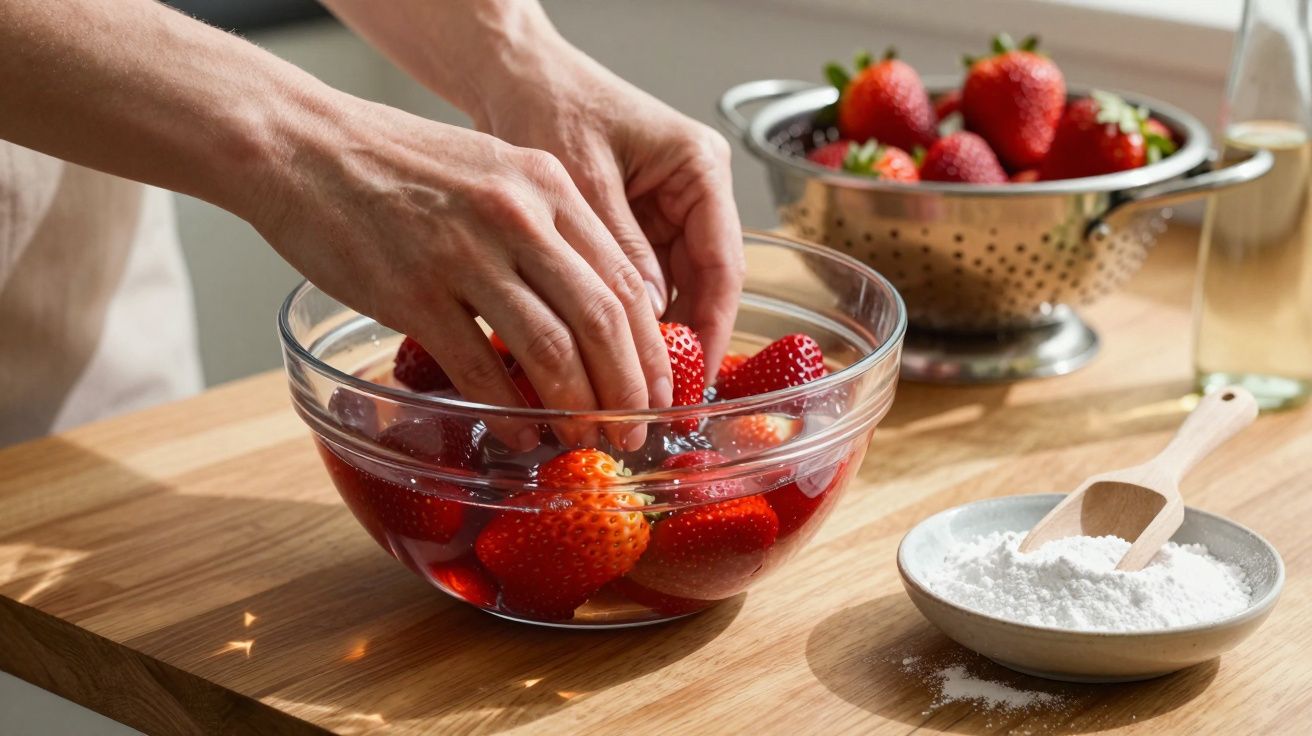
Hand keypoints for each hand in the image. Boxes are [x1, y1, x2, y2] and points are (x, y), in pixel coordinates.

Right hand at [247, 95, 672, 448]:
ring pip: (551, 349)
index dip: (651, 347)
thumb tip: (595, 299)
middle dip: (629, 389)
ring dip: (578, 408)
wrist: (301, 146)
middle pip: (601, 319)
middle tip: (636, 431)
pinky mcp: (414, 293)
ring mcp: (465, 255)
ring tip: (587, 441)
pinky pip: (480, 368)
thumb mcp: (494, 168)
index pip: (624, 278)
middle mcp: (517, 216)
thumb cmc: (397, 162)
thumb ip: (549, 224)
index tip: (660, 389)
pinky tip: (521, 433)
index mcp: (547, 184)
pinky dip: (509, 410)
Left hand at [472, 37, 745, 375]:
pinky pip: (644, 280)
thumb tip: (646, 322)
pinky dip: (627, 316)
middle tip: (660, 404)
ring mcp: (670, 207)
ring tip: (633, 389)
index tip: (694, 386)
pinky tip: (610, 353)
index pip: (723, 267)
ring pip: (675, 290)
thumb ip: (619, 250)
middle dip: (682, 345)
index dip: (711, 333)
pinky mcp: (639, 220)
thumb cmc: (547, 104)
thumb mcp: (583, 180)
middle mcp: (696, 190)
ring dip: (655, 337)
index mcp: (700, 169)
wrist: (513, 75)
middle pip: (705, 286)